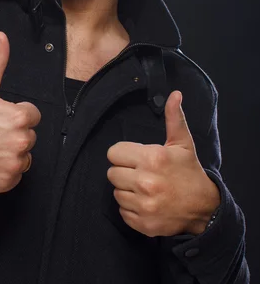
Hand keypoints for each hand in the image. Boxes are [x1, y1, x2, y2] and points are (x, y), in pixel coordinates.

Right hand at [0, 32, 40, 193]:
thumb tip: (1, 38)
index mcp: (17, 116)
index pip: (32, 114)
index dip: (15, 113)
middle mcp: (20, 141)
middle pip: (29, 134)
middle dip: (13, 132)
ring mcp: (14, 163)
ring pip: (24, 154)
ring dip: (11, 151)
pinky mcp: (7, 181)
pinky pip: (16, 173)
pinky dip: (5, 168)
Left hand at [107, 91, 220, 236]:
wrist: (204, 208)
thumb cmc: (189, 171)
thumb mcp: (182, 143)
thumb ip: (174, 118)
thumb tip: (174, 94)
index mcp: (151, 158)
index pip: (113, 153)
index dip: (123, 154)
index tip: (135, 158)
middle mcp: (145, 182)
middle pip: (112, 173)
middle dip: (124, 172)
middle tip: (140, 173)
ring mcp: (144, 205)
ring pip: (116, 192)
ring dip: (127, 190)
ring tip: (144, 188)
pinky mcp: (143, 223)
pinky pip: (122, 212)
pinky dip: (131, 208)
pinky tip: (146, 202)